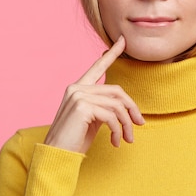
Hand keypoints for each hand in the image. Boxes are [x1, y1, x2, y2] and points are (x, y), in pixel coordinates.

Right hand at [44, 36, 144, 152]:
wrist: (56, 156)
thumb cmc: (74, 140)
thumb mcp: (93, 119)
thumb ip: (104, 106)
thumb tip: (127, 107)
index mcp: (78, 88)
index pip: (98, 66)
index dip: (112, 53)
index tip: (123, 40)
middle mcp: (77, 88)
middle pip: (117, 91)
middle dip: (132, 108)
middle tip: (139, 124)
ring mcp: (78, 96)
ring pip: (117, 105)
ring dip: (126, 124)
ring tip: (127, 139)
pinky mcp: (82, 107)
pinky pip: (112, 116)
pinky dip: (118, 130)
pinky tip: (115, 142)